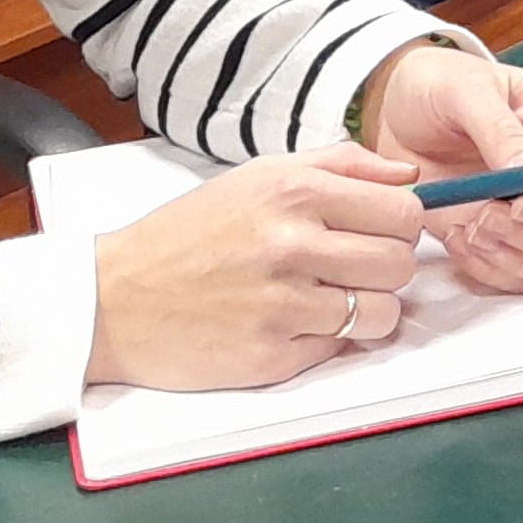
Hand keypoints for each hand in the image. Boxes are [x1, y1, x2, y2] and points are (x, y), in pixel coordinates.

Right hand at [84, 144, 425, 388]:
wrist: (113, 299)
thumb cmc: (188, 233)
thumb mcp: (259, 175)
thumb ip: (339, 165)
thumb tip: (409, 173)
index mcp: (294, 192)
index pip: (405, 211)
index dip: (402, 224)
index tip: (382, 231)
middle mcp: (293, 245)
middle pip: (401, 263)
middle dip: (387, 267)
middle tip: (355, 267)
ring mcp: (283, 306)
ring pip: (383, 313)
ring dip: (367, 309)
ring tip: (329, 297)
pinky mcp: (271, 358)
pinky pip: (340, 349)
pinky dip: (327, 339)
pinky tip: (293, 322)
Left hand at [366, 44, 522, 293]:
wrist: (394, 108)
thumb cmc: (439, 84)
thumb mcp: (466, 91)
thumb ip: (501, 131)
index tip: (520, 207)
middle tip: (486, 218)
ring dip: (517, 261)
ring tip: (471, 227)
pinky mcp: (506, 241)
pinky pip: (519, 280)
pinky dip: (488, 270)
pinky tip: (457, 237)